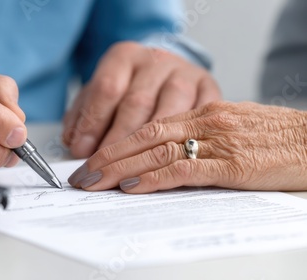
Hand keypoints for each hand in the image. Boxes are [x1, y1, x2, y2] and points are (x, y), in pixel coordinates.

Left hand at [63, 41, 220, 157]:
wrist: (173, 75)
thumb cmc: (131, 89)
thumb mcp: (103, 94)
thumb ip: (84, 115)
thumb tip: (74, 143)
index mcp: (126, 56)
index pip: (107, 88)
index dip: (92, 122)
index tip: (80, 151)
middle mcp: (157, 62)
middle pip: (136, 103)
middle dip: (115, 142)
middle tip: (99, 172)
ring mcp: (187, 76)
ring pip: (166, 117)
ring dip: (143, 152)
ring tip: (124, 178)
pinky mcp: (211, 93)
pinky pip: (195, 126)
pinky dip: (175, 153)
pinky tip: (157, 171)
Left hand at [68, 101, 306, 192]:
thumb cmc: (276, 139)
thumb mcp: (232, 131)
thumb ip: (200, 140)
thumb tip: (164, 160)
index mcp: (202, 112)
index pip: (147, 125)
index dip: (115, 143)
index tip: (92, 160)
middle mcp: (204, 121)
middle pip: (143, 135)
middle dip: (107, 156)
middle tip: (80, 175)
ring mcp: (217, 141)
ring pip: (156, 150)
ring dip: (120, 168)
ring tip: (94, 182)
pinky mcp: (233, 164)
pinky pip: (185, 168)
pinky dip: (154, 178)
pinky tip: (133, 187)